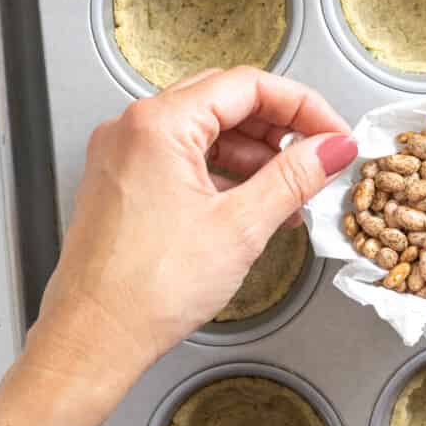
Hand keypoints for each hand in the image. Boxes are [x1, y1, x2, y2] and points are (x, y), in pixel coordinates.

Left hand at [27, 66, 355, 408]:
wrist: (92, 341)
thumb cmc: (146, 292)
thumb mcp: (240, 228)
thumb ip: (293, 179)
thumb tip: (330, 148)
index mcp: (158, 124)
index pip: (247, 85)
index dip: (302, 106)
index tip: (333, 133)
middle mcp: (133, 128)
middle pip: (224, 101)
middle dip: (279, 128)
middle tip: (319, 155)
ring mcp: (123, 155)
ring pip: (204, 130)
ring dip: (253, 154)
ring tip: (291, 191)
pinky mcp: (121, 182)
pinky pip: (181, 158)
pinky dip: (221, 173)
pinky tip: (251, 204)